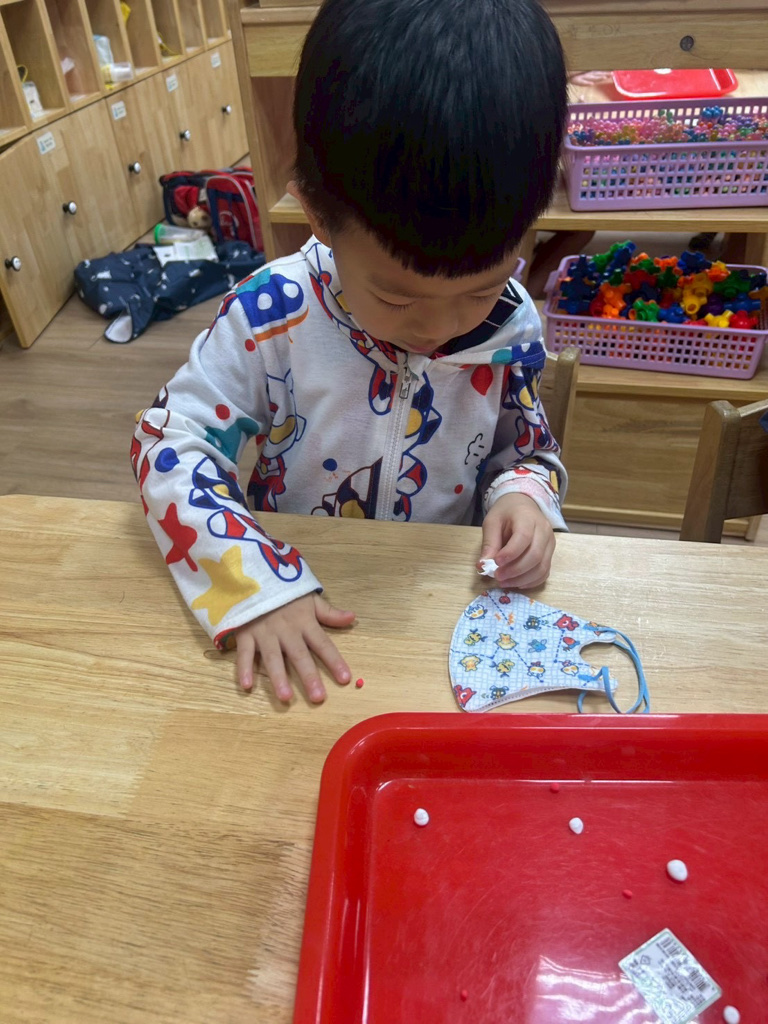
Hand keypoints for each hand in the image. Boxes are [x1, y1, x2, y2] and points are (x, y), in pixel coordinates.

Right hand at [233, 593, 355, 702]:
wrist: (253, 574)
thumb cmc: (284, 590)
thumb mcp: (309, 598)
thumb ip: (329, 613)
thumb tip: (352, 617)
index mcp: (304, 622)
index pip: (323, 644)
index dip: (334, 661)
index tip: (345, 679)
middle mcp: (286, 631)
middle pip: (299, 656)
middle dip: (309, 677)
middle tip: (318, 697)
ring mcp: (265, 633)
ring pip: (272, 658)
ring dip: (279, 678)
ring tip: (285, 697)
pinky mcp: (245, 634)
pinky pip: (244, 653)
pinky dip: (244, 669)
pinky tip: (247, 686)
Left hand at [479, 492, 555, 588]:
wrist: (523, 506)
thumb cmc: (506, 513)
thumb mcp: (492, 522)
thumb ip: (489, 543)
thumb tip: (482, 566)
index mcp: (528, 517)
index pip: (524, 537)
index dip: (510, 553)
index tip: (496, 563)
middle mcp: (544, 530)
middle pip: (535, 555)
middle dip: (515, 570)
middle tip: (497, 576)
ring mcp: (550, 543)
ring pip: (542, 567)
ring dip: (522, 579)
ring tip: (504, 582)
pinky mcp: (550, 554)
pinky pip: (545, 572)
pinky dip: (531, 581)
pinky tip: (516, 583)